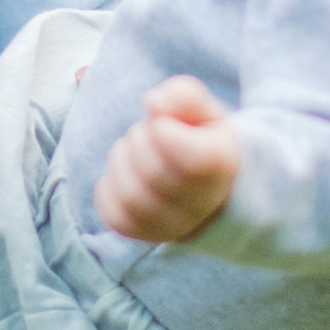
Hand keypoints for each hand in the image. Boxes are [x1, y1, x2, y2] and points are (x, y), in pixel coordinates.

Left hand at [95, 74, 240, 242]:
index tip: (165, 124)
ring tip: (135, 153)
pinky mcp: (143, 233)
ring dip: (122, 163)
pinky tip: (126, 175)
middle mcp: (201, 205)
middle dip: (139, 142)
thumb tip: (153, 103)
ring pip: (129, 197)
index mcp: (219, 164)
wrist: (213, 188)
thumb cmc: (204, 141)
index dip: (160, 126)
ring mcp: (173, 226)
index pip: (171, 144)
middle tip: (148, 135)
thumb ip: (183, 96)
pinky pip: (113, 213)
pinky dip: (109, 187)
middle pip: (149, 172)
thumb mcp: (204, 110)